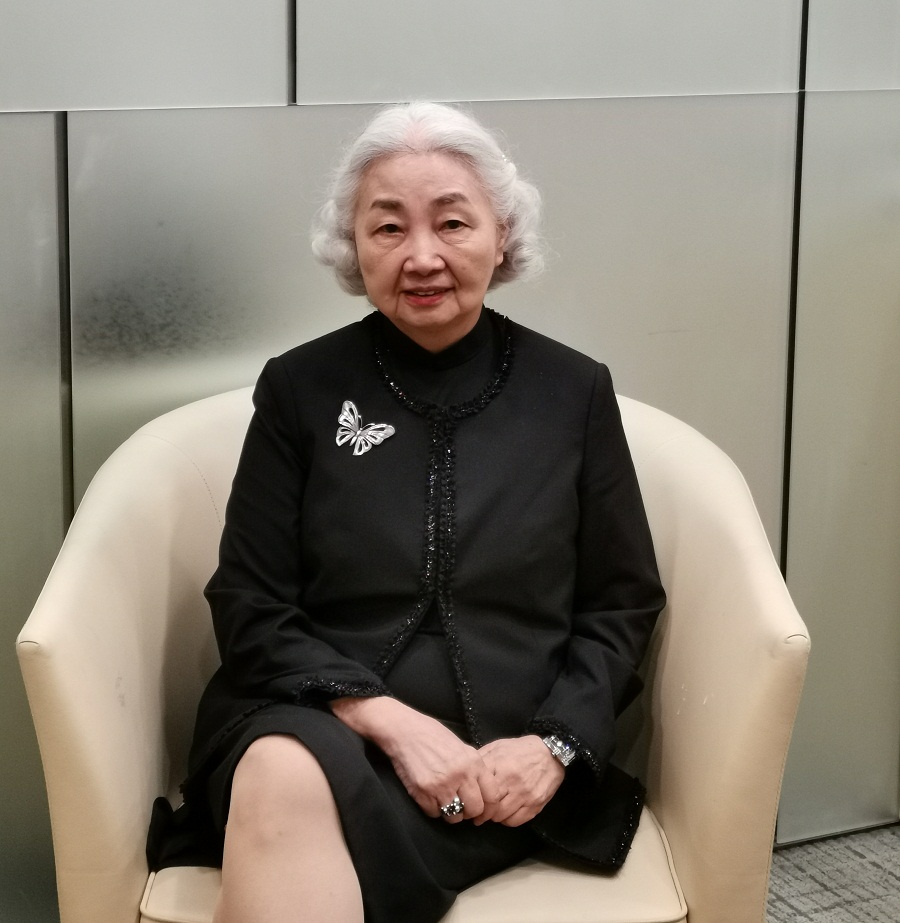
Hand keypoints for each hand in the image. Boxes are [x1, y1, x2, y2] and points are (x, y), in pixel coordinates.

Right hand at [330, 697, 500, 822]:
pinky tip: (429, 795)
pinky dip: (433, 809)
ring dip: (450, 813)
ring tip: (443, 800)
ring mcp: (442, 784)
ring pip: (454, 816)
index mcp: (473, 762)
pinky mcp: (423, 792)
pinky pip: (434, 813)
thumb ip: (473, 768)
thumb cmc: (432, 735)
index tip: (482, 812)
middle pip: (475, 810)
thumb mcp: (461, 747)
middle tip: (461, 808)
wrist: (404, 730)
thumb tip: (483, 792)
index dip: (489, 808)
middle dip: (468, 812)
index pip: (492, 795)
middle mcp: (461, 774)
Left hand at [472, 735, 564, 826]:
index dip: (473, 797)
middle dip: (481, 811)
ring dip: (493, 816)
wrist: (551, 754)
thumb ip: (482, 759)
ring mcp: (525, 795)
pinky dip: (507, 820)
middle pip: (489, 806)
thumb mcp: (498, 747)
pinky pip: (515, 821)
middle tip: (477, 813)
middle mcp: (512, 781)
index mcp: (501, 765)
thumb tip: (467, 772)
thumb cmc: (521, 750)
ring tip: (491, 813)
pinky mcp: (535, 805)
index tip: (469, 801)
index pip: (481, 789)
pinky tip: (505, 813)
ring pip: (501, 816)